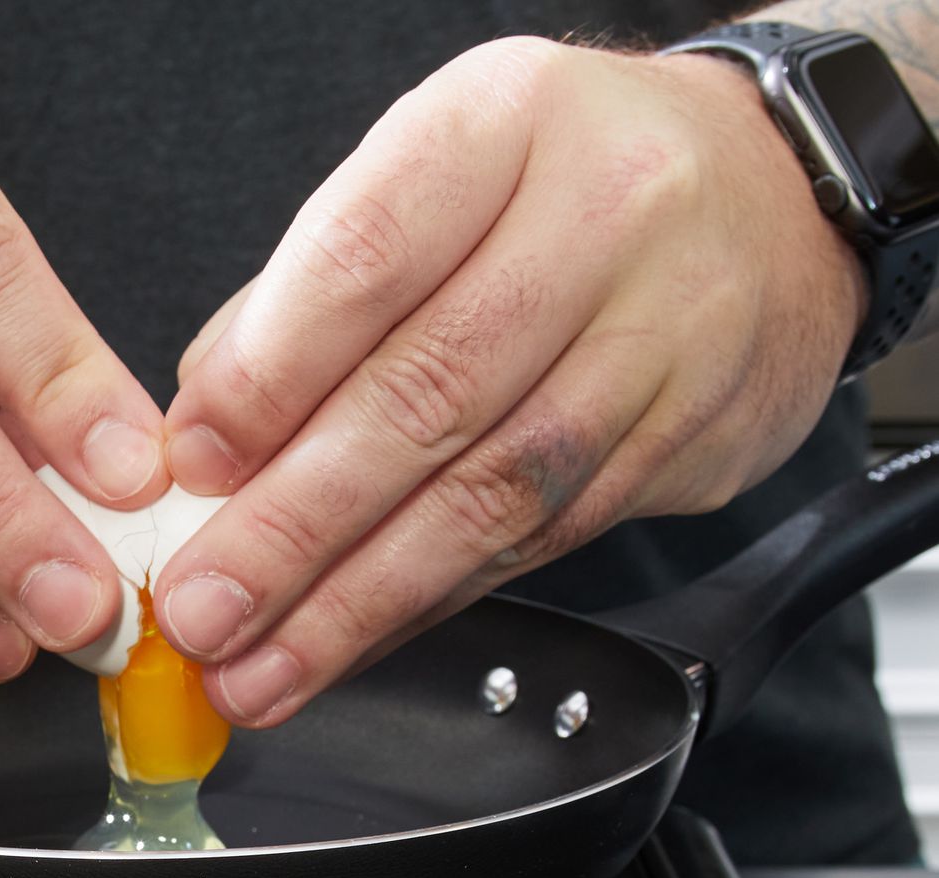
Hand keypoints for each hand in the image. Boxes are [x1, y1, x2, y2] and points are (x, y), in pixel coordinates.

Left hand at [155, 37, 863, 725]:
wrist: (770, 193)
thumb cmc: (560, 181)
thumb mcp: (429, 174)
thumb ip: (306, 296)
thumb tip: (204, 435)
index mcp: (502, 124)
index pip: (369, 255)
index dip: (268, 376)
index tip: (193, 467)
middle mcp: (601, 220)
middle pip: (428, 395)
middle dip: (296, 526)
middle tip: (204, 608)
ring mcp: (664, 334)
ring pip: (493, 492)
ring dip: (359, 601)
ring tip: (264, 666)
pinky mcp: (690, 437)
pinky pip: (545, 539)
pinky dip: (433, 602)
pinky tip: (358, 641)